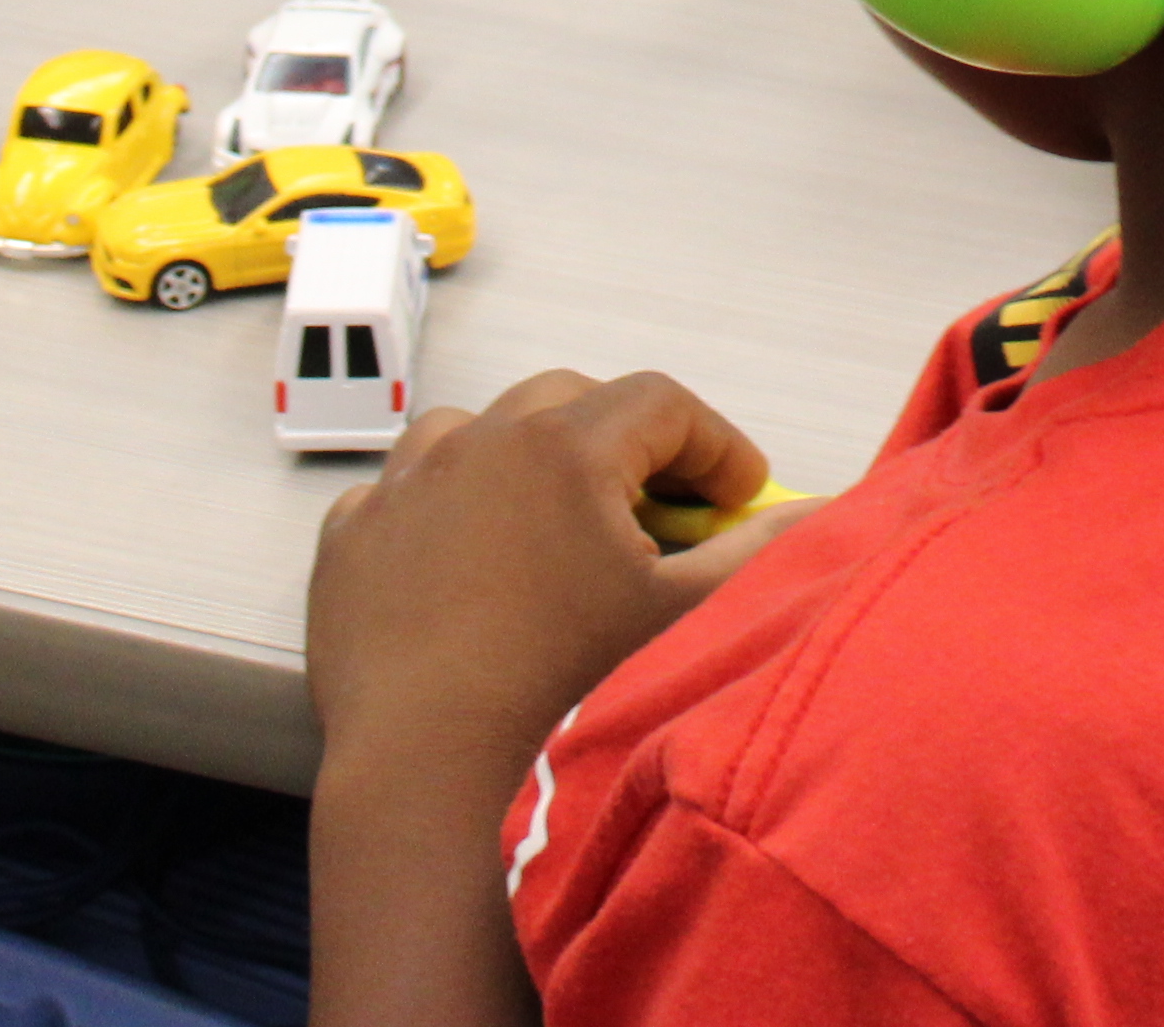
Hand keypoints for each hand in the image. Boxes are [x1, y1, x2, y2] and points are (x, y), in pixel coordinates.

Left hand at [302, 370, 781, 797]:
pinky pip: (401, 493)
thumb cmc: (560, 684)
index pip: (664, 404)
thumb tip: (815, 515)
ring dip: (522, 460)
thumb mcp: (681, 616)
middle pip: (572, 401)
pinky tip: (463, 566)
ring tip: (550, 530)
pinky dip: (440, 512)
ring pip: (475, 432)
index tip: (739, 499)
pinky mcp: (349, 538)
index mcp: (568, 447)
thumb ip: (757, 554)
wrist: (424, 763)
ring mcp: (404, 484)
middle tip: (656, 512)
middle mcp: (480, 440)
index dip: (715, 446)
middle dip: (624, 444)